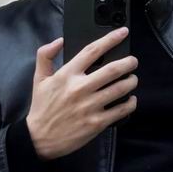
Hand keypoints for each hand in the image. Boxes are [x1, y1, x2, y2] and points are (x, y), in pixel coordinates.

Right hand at [26, 28, 137, 160]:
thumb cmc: (42, 108)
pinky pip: (121, 110)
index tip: (122, 32)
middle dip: (129, 62)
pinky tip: (130, 99)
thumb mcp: (39, 79)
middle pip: (113, 69)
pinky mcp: (97, 122)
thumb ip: (45, 56)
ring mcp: (90, 106)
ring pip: (120, 88)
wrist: (39, 138)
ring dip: (131, 81)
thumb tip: (59, 40)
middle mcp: (80, 88)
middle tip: (133, 61)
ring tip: (132, 79)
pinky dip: (130, 103)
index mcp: (67, 75)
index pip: (92, 51)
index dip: (110, 39)